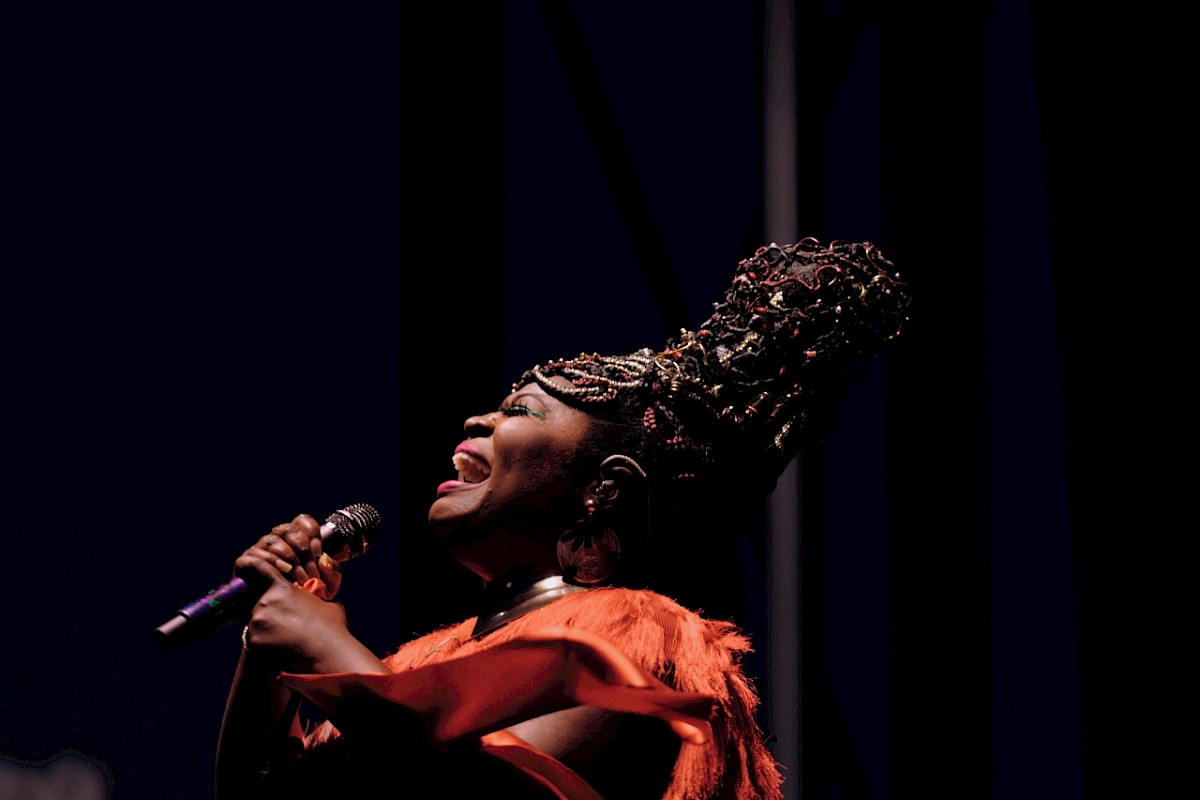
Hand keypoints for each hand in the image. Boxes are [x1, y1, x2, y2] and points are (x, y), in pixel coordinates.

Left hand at [234, 514, 350, 671]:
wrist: (327, 652)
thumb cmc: (331, 627)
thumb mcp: (326, 604)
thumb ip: (313, 597)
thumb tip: (318, 595)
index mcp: (281, 588)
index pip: (257, 567)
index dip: (250, 565)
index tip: (246, 567)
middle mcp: (264, 603)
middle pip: (259, 603)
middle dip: (270, 612)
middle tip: (289, 624)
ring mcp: (256, 623)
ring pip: (257, 624)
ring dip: (269, 630)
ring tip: (290, 640)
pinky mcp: (254, 643)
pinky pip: (256, 642)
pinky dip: (267, 646)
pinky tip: (285, 650)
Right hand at [235, 514, 342, 599]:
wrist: (285, 618)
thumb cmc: (307, 597)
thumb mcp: (327, 586)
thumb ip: (331, 572)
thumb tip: (324, 559)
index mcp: (297, 538)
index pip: (303, 522)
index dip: (312, 534)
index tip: (319, 554)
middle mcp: (277, 539)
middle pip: (288, 530)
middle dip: (302, 551)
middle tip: (311, 573)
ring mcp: (260, 548)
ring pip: (272, 540)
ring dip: (288, 557)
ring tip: (299, 577)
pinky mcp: (245, 562)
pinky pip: (254, 554)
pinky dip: (269, 561)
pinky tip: (281, 572)